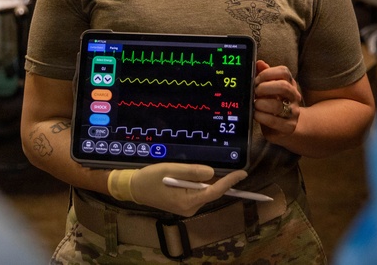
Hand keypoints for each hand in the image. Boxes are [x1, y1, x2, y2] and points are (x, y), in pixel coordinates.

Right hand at [107, 163, 246, 215]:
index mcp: (187, 201)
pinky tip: (202, 176)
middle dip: (222, 181)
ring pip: (205, 193)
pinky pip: (198, 193)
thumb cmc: (150, 178)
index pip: (214, 191)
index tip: (242, 173)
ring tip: (217, 170)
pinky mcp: (183, 205)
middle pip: (211, 192)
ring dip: (210, 182)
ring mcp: (187, 208)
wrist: (134, 189)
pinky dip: (202, 184)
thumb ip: (191, 172)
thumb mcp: (170, 170)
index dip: (229, 182)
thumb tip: (212, 173)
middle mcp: (190, 208)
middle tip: (232, 168)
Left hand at [253, 60, 301, 140]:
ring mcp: (293, 112)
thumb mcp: (270, 88)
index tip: (257, 79)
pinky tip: (256, 114)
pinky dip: (262, 117)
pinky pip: (274, 121)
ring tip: (255, 104)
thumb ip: (265, 75)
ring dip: (261, 104)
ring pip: (277, 105)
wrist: (287, 125)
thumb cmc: (275, 102)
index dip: (267, 73)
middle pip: (283, 86)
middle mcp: (294, 96)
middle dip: (264, 88)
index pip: (284, 72)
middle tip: (255, 92)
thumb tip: (259, 63)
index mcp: (290, 83)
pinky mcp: (289, 126)